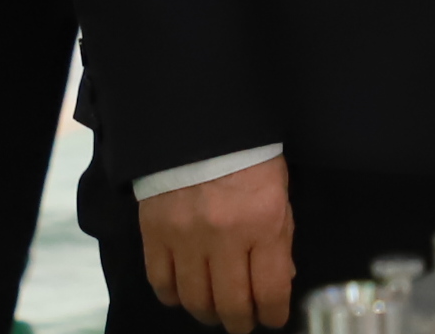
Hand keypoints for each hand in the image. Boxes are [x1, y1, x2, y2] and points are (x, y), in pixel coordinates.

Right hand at [141, 158, 295, 329]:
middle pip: (230, 304)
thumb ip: (279, 238)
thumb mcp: (278, 193)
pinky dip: (173, 295)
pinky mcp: (154, 233)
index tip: (272, 318)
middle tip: (243, 322)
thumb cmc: (249, 156)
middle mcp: (224, 236)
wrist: (200, 121)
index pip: (270, 291)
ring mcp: (185, 237)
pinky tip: (184, 292)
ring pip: (195, 299)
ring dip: (207, 313)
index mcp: (263, 222)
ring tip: (214, 310)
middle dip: (240, 322)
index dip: (273, 314)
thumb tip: (279, 282)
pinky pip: (161, 282)